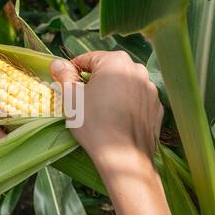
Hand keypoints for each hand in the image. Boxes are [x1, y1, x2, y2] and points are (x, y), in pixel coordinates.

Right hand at [50, 51, 162, 170]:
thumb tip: (57, 63)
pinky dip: (127, 106)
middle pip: (108, 71)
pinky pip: (137, 100)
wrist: (123, 156)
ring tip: (100, 113)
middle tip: (82, 101)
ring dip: (111, 93)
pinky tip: (117, 121)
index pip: (87, 59)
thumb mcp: (71, 98)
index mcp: (115, 61)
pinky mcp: (157, 107)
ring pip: (124, 85)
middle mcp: (138, 69)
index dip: (73, 71)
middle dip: (94, 82)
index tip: (66, 85)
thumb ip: (64, 76)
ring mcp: (151, 89)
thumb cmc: (93, 123)